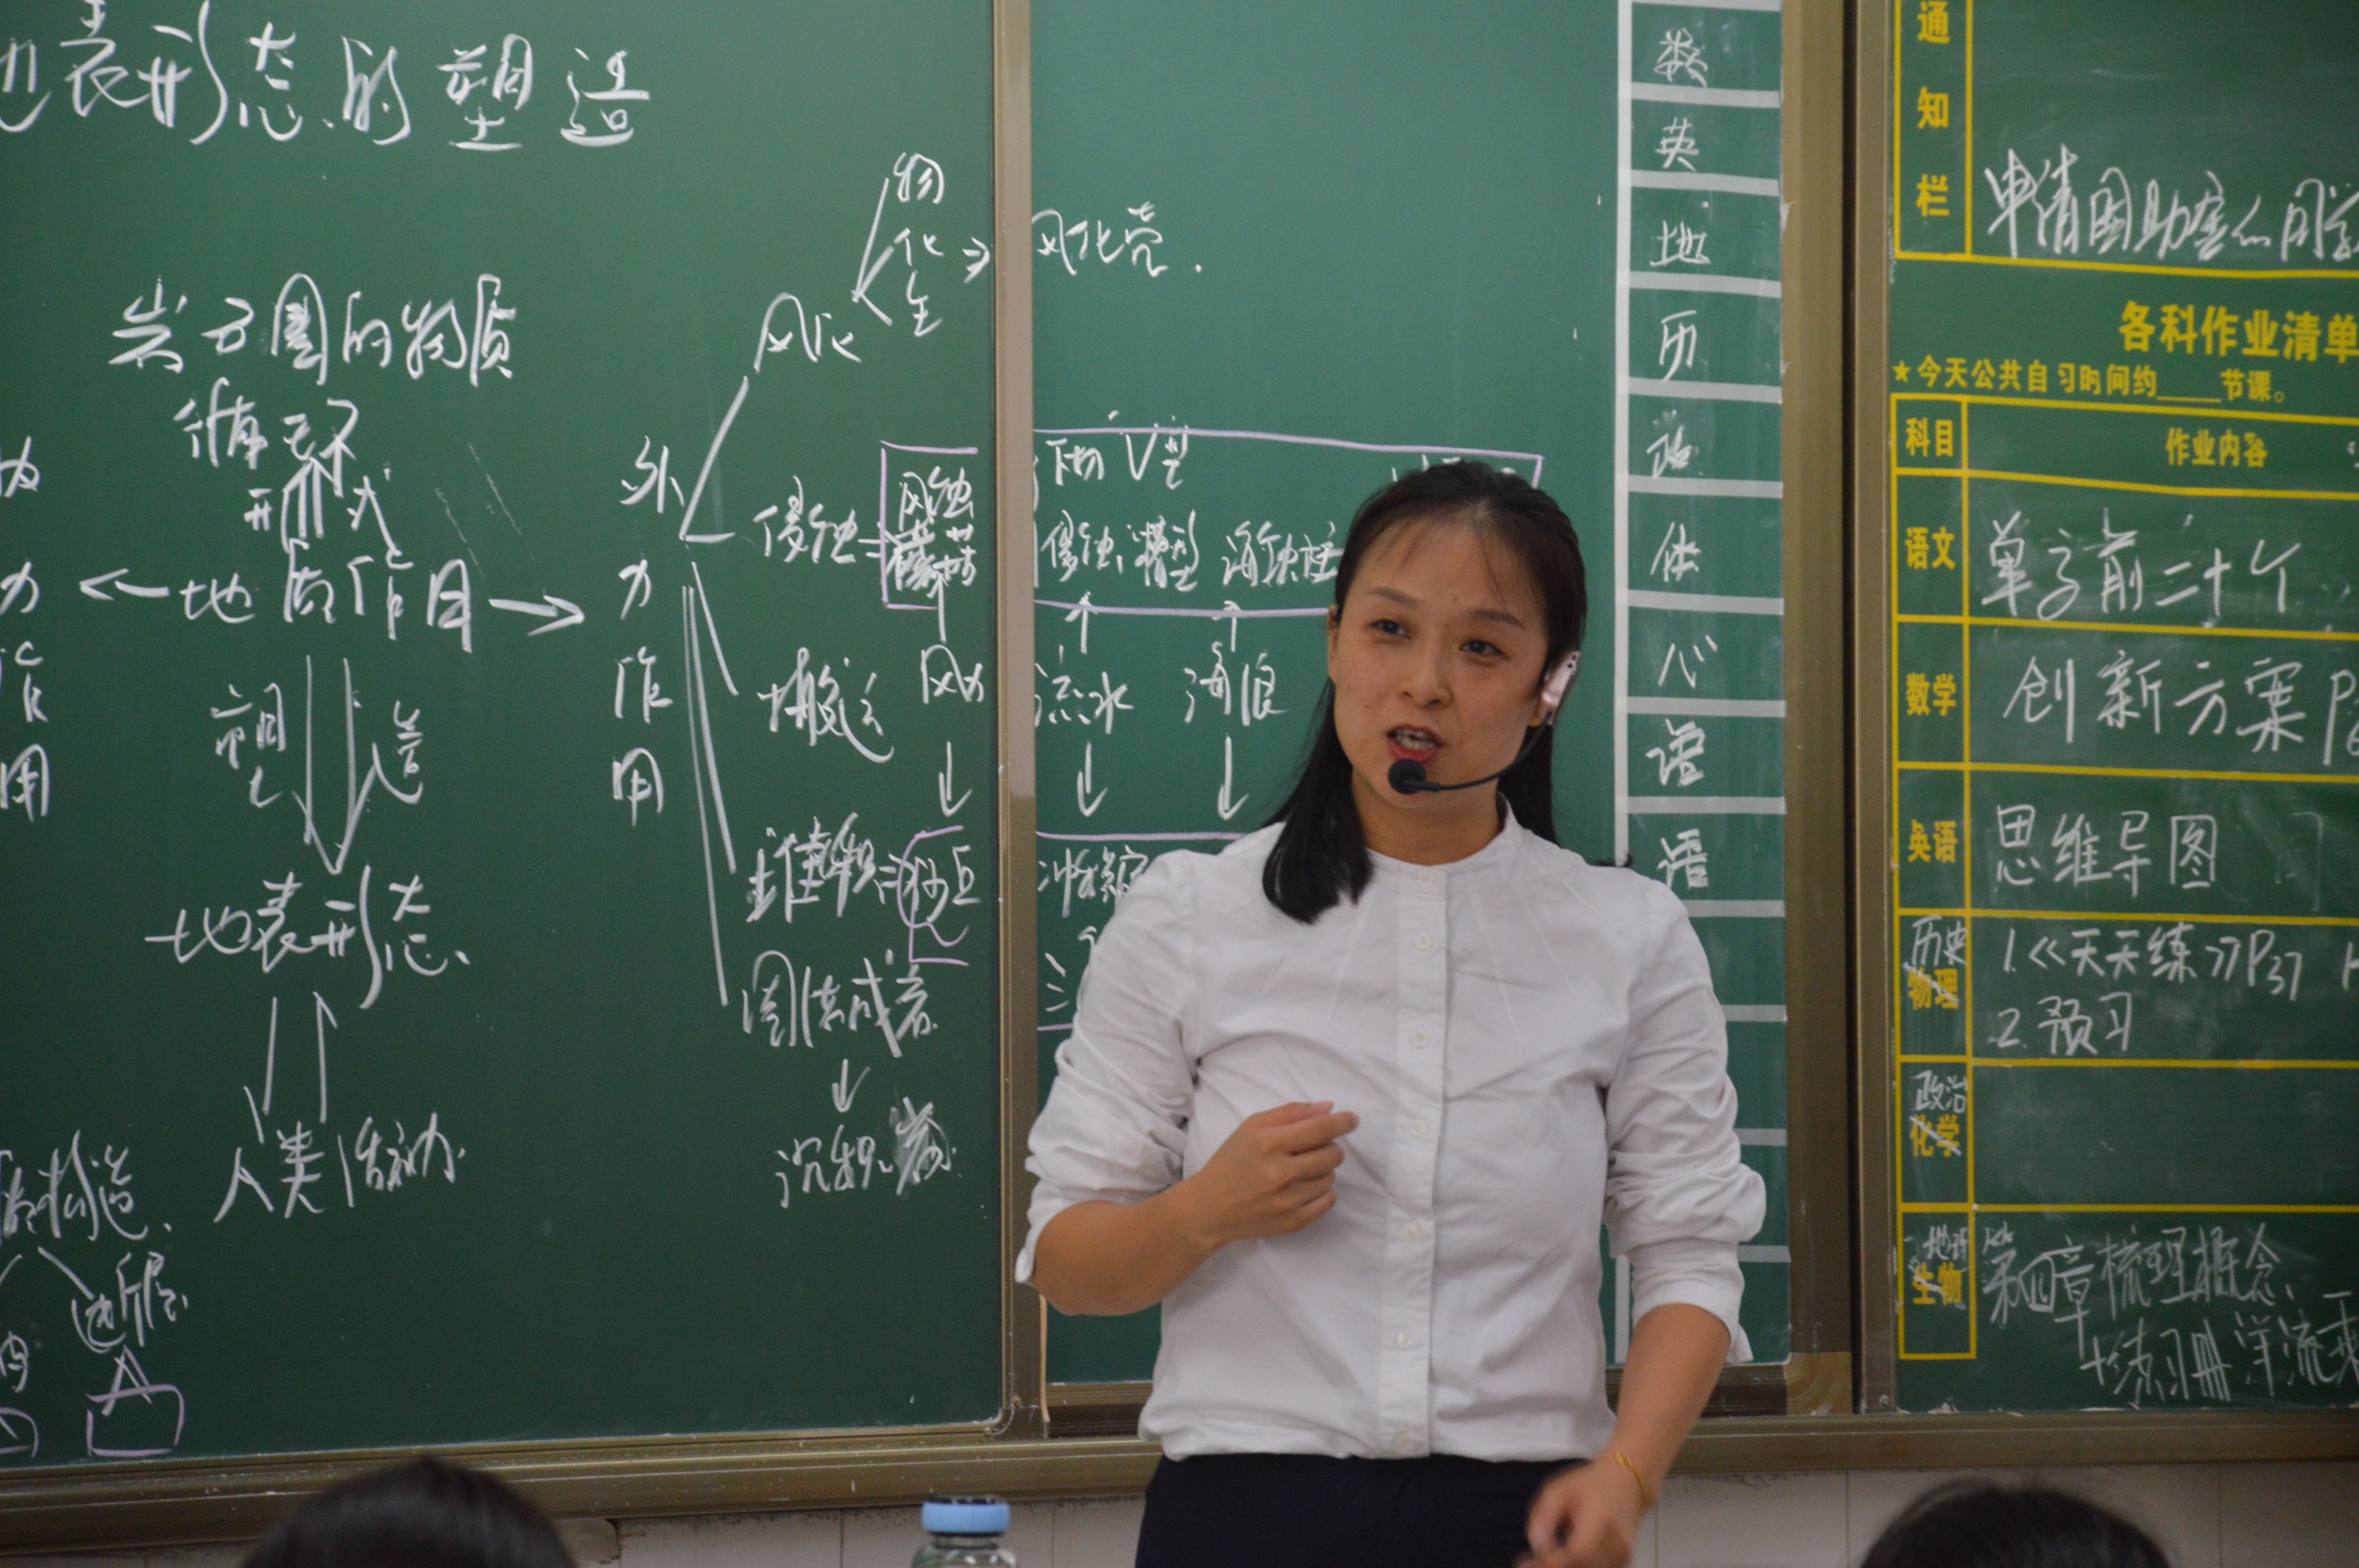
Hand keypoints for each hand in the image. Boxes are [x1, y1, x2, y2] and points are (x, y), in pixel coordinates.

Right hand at [1170, 1101, 1358, 1251]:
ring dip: (1324, 1170)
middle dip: (1331, 1147)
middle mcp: (1279, 1172)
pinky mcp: (1292, 1222)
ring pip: (1330, 1178)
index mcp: (1268, 1143)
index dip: (1343, 1122)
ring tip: (1302, 1170)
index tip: (1352, 1119)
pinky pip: (1328, 1202)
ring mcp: (1287, 1200)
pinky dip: (1324, 1192)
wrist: (1209, 1208)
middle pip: (1332, 1154)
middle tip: (1315, 1149)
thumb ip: (1290, 1113)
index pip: (1320, 1129)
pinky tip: (1306, 1187)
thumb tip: (1329, 1108)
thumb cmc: (1231, 1162)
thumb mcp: (1251, 1128)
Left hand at [1522, 1456, 1645, 1567]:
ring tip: (1545, 1557)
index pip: (1578, 1553)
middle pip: (1584, 1567)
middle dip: (1555, 1567)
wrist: (1626, 1482)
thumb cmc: (1589, 1485)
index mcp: (1601, 1520)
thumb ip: (1544, 1516)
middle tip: (1531, 1561)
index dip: (1552, 1563)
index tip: (1526, 1562)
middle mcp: (1618, 1542)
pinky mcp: (1624, 1561)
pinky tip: (1563, 1558)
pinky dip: (1580, 1566)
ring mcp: (1624, 1554)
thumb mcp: (1559, 1490)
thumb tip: (1537, 1545)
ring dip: (1566, 1567)